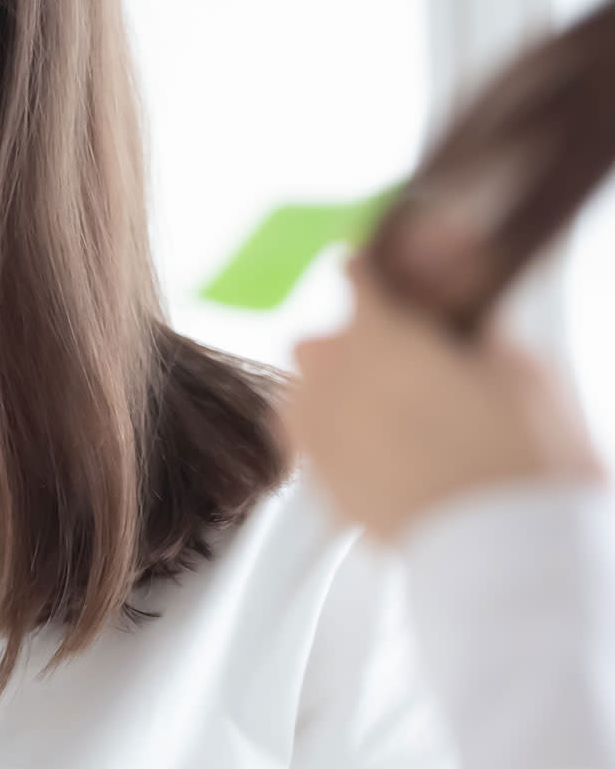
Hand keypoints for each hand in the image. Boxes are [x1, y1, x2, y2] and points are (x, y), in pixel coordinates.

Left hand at [278, 253, 607, 543]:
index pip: (357, 276)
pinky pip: (309, 446)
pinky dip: (331, 443)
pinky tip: (369, 454)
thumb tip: (463, 319)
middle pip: (319, 342)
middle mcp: (334, 376)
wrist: (505, 555)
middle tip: (397, 368)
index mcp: (380, 333)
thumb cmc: (523, 457)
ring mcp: (319, 434)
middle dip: (350, 347)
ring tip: (376, 415)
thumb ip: (477, 331)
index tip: (371, 270)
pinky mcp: (320, 485)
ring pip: (302, 394)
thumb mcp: (523, 372)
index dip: (368, 270)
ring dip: (328, 395)